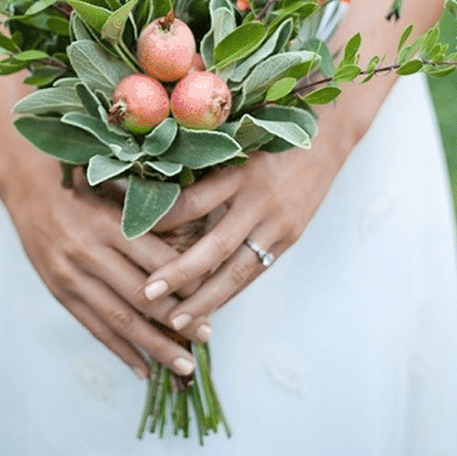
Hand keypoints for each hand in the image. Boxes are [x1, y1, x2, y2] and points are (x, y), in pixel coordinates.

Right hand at [0, 155, 212, 378]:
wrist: (27, 185)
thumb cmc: (82, 180)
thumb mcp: (116, 187)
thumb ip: (147, 213)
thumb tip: (197, 236)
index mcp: (108, 222)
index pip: (155, 261)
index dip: (186, 283)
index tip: (212, 297)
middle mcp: (88, 252)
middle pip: (141, 296)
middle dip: (178, 321)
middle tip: (208, 336)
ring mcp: (71, 276)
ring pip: (119, 319)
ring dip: (154, 346)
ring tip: (183, 365)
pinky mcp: (59, 292)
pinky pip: (94, 327)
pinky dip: (120, 350)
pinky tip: (143, 369)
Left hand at [143, 131, 346, 329]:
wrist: (325, 137)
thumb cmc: (269, 133)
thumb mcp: (235, 142)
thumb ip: (203, 165)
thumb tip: (154, 188)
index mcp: (239, 171)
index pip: (194, 202)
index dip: (163, 220)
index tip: (131, 234)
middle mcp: (258, 200)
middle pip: (215, 246)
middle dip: (179, 273)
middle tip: (147, 294)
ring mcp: (277, 223)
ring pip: (237, 270)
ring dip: (206, 299)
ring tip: (176, 322)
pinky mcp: (289, 238)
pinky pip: (255, 271)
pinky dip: (230, 292)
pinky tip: (208, 309)